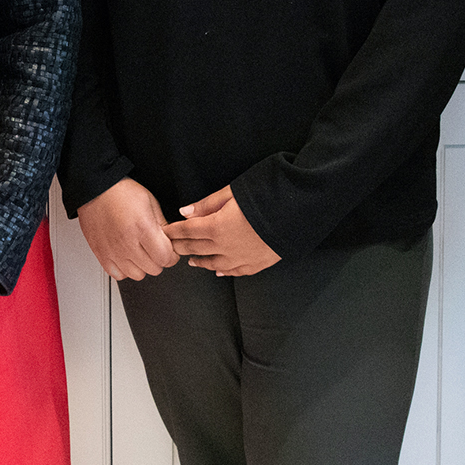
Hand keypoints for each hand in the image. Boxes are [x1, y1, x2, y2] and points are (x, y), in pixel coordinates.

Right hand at [77, 178, 179, 281]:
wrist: (96, 188)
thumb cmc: (122, 192)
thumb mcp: (151, 202)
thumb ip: (163, 225)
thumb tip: (171, 241)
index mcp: (143, 227)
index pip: (166, 257)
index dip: (172, 255)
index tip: (170, 250)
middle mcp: (127, 242)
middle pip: (154, 269)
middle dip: (159, 259)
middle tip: (155, 248)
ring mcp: (113, 251)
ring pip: (138, 275)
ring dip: (143, 266)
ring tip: (141, 252)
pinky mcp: (101, 254)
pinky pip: (118, 275)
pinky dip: (125, 269)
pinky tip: (127, 257)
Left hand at [165, 186, 280, 277]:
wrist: (299, 210)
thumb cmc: (266, 195)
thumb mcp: (232, 192)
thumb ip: (207, 204)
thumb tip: (185, 212)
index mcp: (217, 227)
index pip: (188, 231)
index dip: (174, 231)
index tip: (165, 232)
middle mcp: (226, 247)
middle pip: (197, 248)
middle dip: (182, 247)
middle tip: (171, 247)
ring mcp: (242, 258)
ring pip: (214, 264)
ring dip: (200, 261)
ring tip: (191, 261)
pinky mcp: (258, 263)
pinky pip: (236, 271)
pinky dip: (224, 271)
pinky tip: (219, 271)